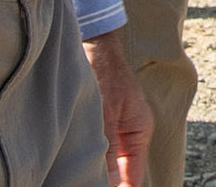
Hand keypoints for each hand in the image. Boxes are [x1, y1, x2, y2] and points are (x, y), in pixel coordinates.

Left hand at [83, 30, 148, 186]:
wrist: (93, 42)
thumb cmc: (103, 72)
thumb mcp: (105, 113)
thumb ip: (108, 148)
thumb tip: (110, 181)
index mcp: (140, 131)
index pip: (135, 175)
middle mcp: (131, 133)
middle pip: (123, 172)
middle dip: (109, 182)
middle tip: (89, 184)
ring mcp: (117, 128)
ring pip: (109, 162)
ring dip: (98, 171)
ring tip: (81, 178)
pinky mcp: (103, 122)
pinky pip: (99, 148)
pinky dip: (90, 157)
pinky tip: (76, 164)